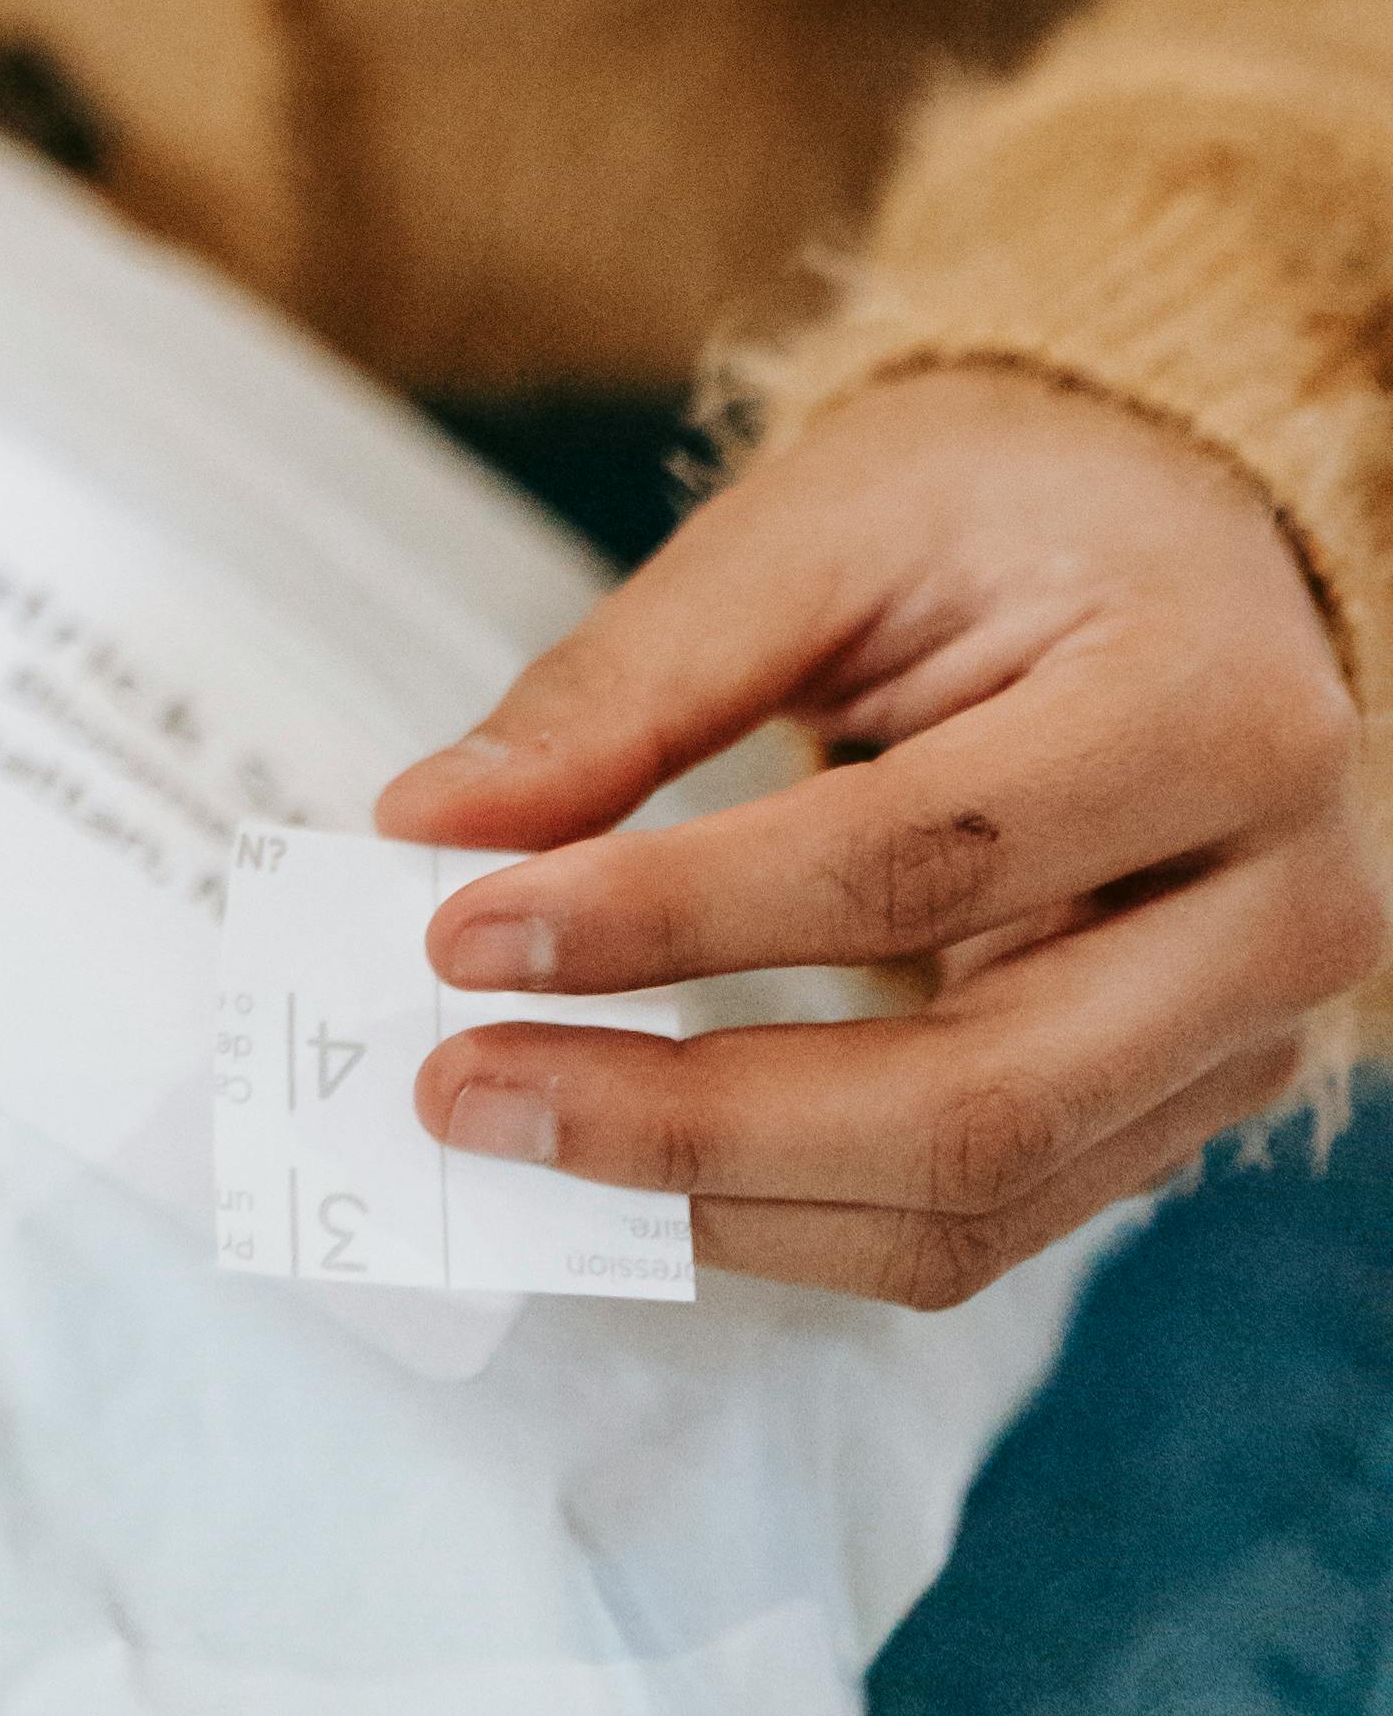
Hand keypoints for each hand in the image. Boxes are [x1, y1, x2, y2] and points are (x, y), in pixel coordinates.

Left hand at [376, 367, 1381, 1304]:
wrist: (1176, 532)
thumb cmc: (1005, 503)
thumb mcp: (821, 525)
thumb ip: (636, 682)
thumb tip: (438, 823)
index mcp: (1212, 711)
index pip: (911, 862)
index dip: (673, 917)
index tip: (463, 926)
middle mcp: (1277, 908)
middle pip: (969, 1098)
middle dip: (688, 1123)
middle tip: (464, 1086)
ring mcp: (1250, 1036)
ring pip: (973, 1201)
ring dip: (720, 1202)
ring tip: (518, 1128)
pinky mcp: (1183, 1104)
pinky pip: (979, 1212)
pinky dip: (791, 1209)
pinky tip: (639, 1159)